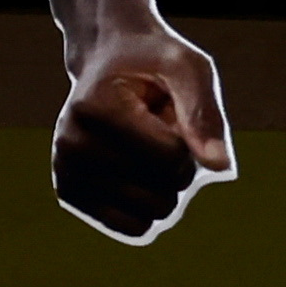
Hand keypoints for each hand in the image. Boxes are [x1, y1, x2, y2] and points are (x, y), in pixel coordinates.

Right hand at [54, 24, 230, 240]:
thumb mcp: (187, 68)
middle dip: (178, 169)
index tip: (175, 115)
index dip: (190, 143)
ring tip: (146, 149)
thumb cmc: (152, 62)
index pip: (170, 158)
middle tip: (160, 132)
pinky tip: (139, 175)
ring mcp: (66, 173)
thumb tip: (219, 166)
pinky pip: (132, 227)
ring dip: (164, 187)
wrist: (107, 59)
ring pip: (150, 216)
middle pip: (161, 193)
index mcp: (95, 108)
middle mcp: (71, 144)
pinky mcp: (70, 194)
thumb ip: (204, 113)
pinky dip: (149, 207)